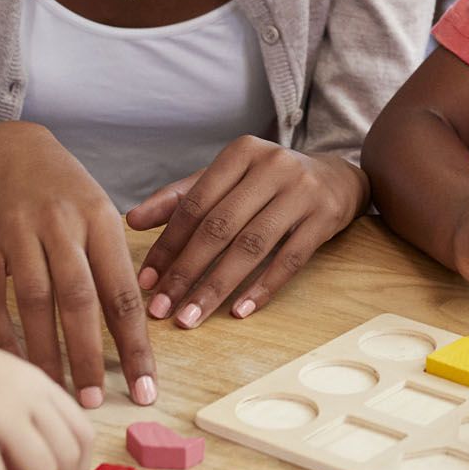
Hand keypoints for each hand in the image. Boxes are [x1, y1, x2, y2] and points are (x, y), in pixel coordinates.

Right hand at [0, 122, 155, 408]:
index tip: (146, 388)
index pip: (124, 292)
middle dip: (88, 357)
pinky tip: (14, 362)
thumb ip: (116, 265)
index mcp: (101, 220)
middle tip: (95, 403)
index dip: (136, 345)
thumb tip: (139, 329)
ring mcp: (19, 230)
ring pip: (34, 301)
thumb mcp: (101, 215)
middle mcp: (62, 224)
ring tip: (56, 392)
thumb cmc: (67, 193)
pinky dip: (0, 333)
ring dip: (45, 352)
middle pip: (79, 300)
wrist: (8, 149)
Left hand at [128, 139, 366, 327]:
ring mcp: (302, 192)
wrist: (337, 177)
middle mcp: (273, 166)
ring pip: (252, 246)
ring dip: (217, 287)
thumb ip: (181, 198)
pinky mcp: (325, 218)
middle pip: (220, 226)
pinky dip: (262, 287)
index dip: (167, 245)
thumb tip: (132, 220)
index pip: (195, 204)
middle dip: (186, 272)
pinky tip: (239, 311)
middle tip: (162, 308)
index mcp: (241, 152)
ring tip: (192, 317)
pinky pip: (289, 260)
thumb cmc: (270, 182)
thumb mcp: (229, 179)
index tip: (146, 281)